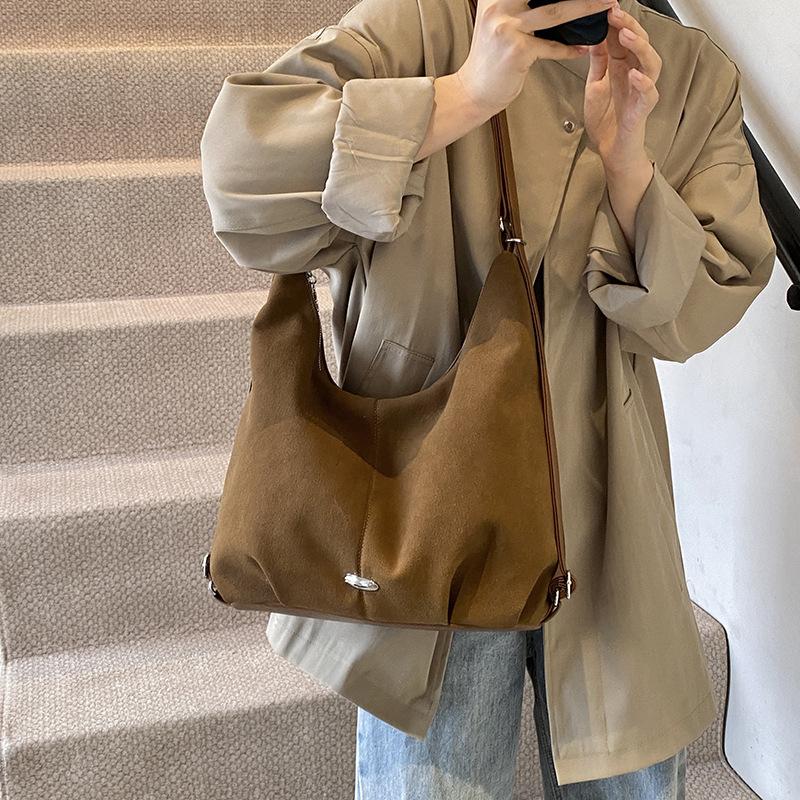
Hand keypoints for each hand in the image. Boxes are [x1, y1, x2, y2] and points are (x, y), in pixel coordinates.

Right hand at [457, 0, 615, 115]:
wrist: (472, 92)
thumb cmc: (490, 61)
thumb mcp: (499, 22)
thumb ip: (520, 7)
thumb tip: (556, 0)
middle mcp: (498, 6)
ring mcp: (507, 27)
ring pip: (557, 12)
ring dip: (587, 7)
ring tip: (606, 4)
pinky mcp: (517, 50)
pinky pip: (552, 47)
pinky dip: (569, 49)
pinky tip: (582, 48)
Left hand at [584, 0, 661, 169]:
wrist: (609, 150)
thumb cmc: (606, 119)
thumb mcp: (595, 84)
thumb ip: (598, 61)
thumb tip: (595, 36)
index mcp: (622, 66)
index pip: (623, 37)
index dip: (616, 21)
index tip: (605, 7)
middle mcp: (634, 74)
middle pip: (639, 43)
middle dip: (628, 25)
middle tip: (614, 13)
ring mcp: (641, 90)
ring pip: (650, 62)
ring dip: (640, 47)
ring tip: (626, 35)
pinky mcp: (642, 109)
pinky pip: (649, 93)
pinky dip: (644, 83)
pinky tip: (635, 75)